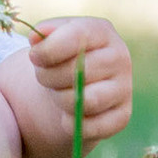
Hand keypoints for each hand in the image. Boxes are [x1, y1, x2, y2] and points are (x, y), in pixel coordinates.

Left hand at [4, 17, 132, 157]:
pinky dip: (71, 123)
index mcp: (102, 31)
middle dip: (49, 77)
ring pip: (84, 101)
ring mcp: (124, 88)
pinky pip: (90, 127)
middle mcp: (119, 57)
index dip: (49, 49)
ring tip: (58, 93)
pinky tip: (69, 113)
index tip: (33, 57)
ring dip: (60, 100)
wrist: (75, 85)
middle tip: (44, 76)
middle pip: (78, 71)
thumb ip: (42, 35)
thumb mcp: (51, 40)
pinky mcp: (122, 116)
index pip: (77, 36)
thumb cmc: (61, 57)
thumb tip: (36, 37)